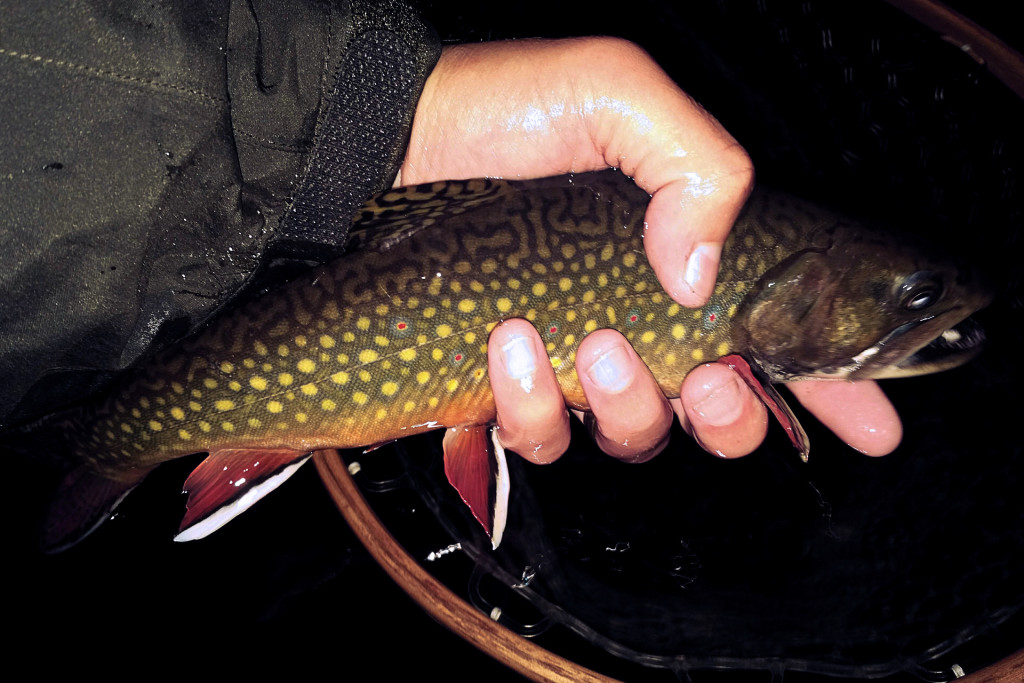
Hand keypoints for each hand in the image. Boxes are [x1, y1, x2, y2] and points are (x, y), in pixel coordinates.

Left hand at [398, 37, 901, 461]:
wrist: (391, 138)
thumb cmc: (504, 109)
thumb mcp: (619, 97)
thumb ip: (697, 166)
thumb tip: (699, 279)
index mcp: (684, 255)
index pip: (778, 338)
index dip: (832, 390)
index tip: (871, 424)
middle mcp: (639, 318)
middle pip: (717, 416)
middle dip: (730, 419)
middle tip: (708, 380)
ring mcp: (574, 359)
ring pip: (633, 438)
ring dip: (628, 408)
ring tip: (598, 345)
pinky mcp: (507, 384)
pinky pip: (540, 436)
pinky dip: (533, 406)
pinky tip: (513, 344)